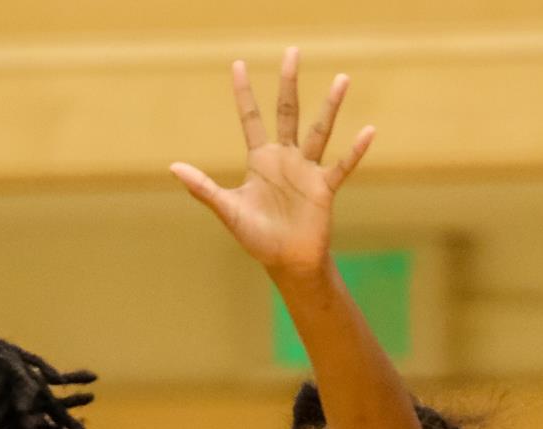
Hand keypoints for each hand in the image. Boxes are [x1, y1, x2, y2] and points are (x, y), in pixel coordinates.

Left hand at [170, 49, 374, 278]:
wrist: (286, 262)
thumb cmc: (257, 237)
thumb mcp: (228, 210)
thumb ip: (204, 188)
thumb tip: (174, 167)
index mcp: (260, 160)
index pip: (250, 118)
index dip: (243, 93)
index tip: (237, 64)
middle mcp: (285, 158)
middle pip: (287, 112)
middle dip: (288, 83)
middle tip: (292, 52)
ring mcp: (307, 170)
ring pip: (320, 131)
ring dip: (330, 106)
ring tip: (341, 79)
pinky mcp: (324, 188)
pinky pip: (341, 166)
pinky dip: (355, 151)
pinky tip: (368, 131)